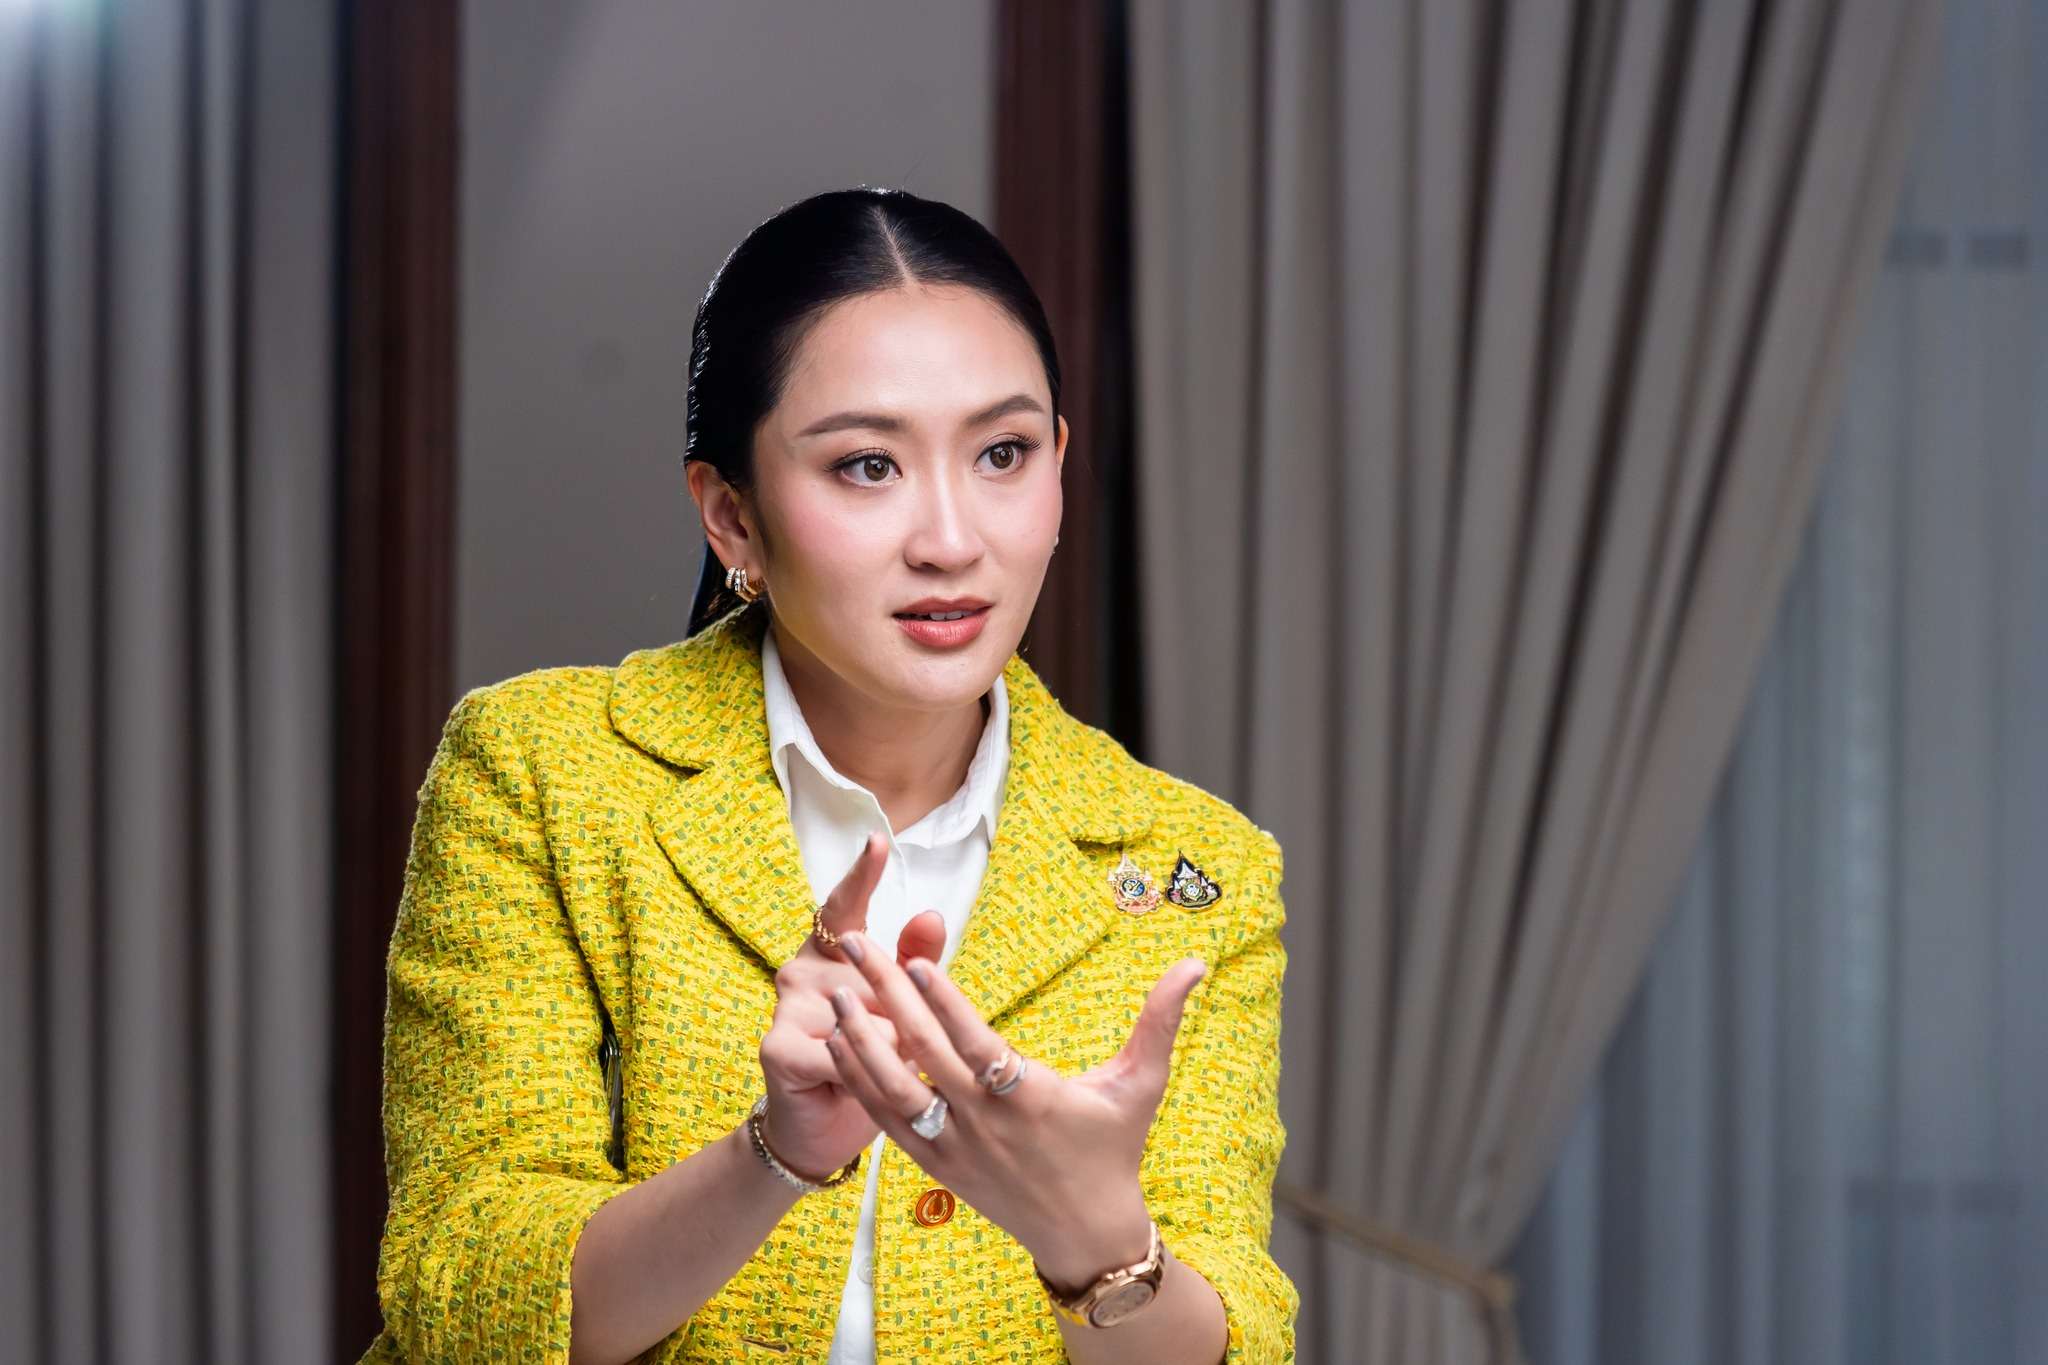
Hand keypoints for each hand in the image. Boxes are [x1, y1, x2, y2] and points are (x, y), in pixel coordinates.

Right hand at [755, 832, 948, 1181]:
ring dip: (886, 1051)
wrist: (824, 1128)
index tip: (878, 840)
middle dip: (900, 1021)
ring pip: (868, 1018)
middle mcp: (802, 968)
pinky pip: (845, 1051)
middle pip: (878, 978)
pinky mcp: (779, 1045)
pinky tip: (848, 1084)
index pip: (846, 904)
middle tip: (889, 1047)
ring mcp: (786, 1004)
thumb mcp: (899, 1008)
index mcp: (831, 951)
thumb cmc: (869, 1059)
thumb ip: (914, 960)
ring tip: (871, 1067)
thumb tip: (932, 913)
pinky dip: (862, 1073)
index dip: (863, 873)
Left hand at [823, 930, 1205, 1288]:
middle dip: (886, 994)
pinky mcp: (934, 1164)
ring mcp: (952, 1145)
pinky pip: (886, 1120)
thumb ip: (1161, 1019)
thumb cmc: (1113, 1149)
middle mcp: (983, 1122)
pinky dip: (860, 1081)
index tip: (918, 961)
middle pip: (923, 1052)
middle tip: (857, 944)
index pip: (976, 1043)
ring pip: (891, 1089)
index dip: (946, 1004)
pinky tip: (839, 1044)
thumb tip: (1196, 961)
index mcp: (1029, 1098)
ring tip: (834, 992)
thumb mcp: (1141, 1084)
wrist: (1083, 1232)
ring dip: (859, 1038)